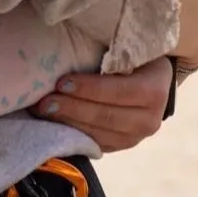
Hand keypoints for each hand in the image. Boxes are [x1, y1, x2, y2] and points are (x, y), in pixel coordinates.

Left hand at [35, 57, 172, 153]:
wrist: (153, 83)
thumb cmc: (136, 59)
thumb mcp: (131, 51)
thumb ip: (112, 54)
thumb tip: (71, 48)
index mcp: (154, 91)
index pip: (120, 92)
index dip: (89, 88)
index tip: (62, 82)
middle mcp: (149, 120)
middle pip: (105, 117)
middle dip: (71, 109)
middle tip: (44, 102)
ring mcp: (134, 139)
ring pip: (97, 135)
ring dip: (67, 124)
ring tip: (43, 112)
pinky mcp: (119, 147)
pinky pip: (93, 144)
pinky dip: (71, 134)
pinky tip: (53, 124)